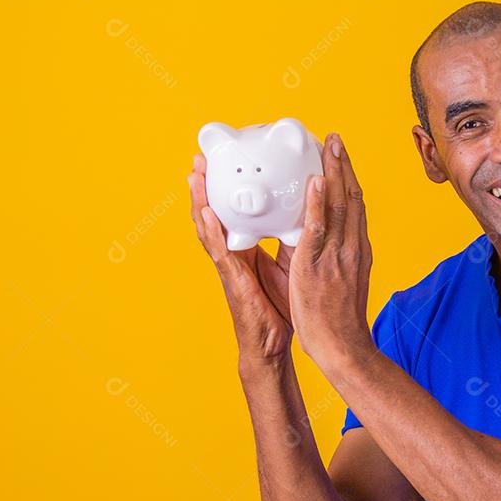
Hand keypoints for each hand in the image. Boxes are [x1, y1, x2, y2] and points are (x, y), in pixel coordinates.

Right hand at [187, 152, 295, 365]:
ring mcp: (230, 266)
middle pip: (215, 213)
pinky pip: (220, 252)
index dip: (227, 189)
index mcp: (247, 247)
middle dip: (207, 186)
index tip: (224, 161)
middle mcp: (234, 253)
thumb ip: (289, 240)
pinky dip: (211, 232)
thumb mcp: (288, 264)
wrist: (273, 343)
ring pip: (210, 227)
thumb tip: (305, 215)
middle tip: (201, 157)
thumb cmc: (279, 307)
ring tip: (195, 175)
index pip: (234, 212)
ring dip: (200, 200)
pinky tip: (207, 214)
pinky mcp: (233, 280)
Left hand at [289, 132, 373, 368]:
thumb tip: (331, 240)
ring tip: (327, 145)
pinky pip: (318, 229)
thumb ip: (339, 256)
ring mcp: (337, 255)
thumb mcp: (346, 279)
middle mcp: (352, 246)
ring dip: (334, 172)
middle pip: (352, 197)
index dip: (349, 177)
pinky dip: (318, 203)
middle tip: (334, 138)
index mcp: (358, 249)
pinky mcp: (318, 265)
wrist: (341, 345)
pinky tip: (315, 181)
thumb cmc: (339, 318)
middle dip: (344, 165)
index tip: (340, 155)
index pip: (356, 205)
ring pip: (339, 205)